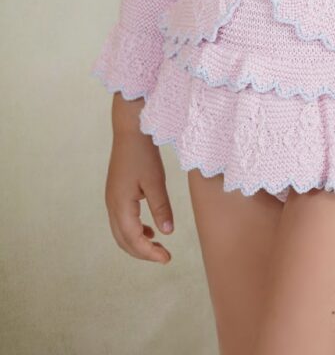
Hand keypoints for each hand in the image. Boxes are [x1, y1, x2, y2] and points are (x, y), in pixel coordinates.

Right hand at [104, 96, 174, 263]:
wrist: (129, 130)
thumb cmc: (143, 154)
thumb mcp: (156, 181)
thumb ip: (161, 208)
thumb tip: (168, 233)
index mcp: (120, 205)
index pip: (134, 239)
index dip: (150, 253)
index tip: (167, 259)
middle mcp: (112, 205)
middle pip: (123, 241)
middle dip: (143, 252)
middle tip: (164, 257)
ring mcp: (111, 200)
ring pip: (121, 232)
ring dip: (137, 243)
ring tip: (158, 247)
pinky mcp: (115, 194)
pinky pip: (122, 221)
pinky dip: (134, 230)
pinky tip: (150, 230)